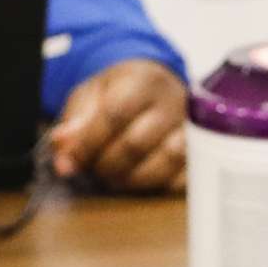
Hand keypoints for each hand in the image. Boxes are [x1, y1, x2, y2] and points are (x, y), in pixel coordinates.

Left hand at [46, 58, 187, 191]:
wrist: (156, 83)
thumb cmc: (120, 91)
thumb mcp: (90, 95)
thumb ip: (74, 123)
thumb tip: (63, 154)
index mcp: (143, 80)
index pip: (114, 115)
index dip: (88, 144)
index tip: (72, 161)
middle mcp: (172, 101)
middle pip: (136, 144)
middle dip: (107, 165)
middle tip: (95, 170)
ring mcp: (193, 127)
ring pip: (164, 162)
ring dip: (133, 179)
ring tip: (117, 177)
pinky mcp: (203, 151)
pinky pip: (186, 177)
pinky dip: (161, 186)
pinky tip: (144, 181)